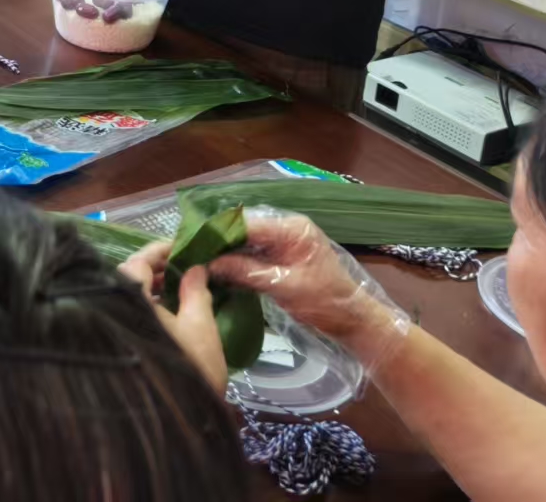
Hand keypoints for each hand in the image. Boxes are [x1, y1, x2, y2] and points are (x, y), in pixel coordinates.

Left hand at [120, 242, 228, 391]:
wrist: (176, 419)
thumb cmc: (189, 367)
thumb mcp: (200, 325)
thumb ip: (195, 291)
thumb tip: (195, 267)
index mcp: (126, 298)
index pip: (136, 262)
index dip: (158, 251)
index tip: (179, 246)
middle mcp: (109, 309)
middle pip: (127, 278)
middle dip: (154, 270)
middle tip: (181, 267)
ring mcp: (109, 326)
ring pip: (125, 297)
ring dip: (149, 289)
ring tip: (177, 287)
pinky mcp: (114, 344)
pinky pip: (125, 314)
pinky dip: (143, 308)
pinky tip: (165, 311)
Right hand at [210, 211, 411, 369]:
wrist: (355, 322)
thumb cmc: (326, 302)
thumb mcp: (284, 286)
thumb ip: (246, 271)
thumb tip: (209, 264)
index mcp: (291, 228)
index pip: (246, 223)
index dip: (218, 233)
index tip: (192, 244)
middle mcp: (286, 229)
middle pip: (243, 230)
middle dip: (218, 242)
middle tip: (190, 253)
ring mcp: (284, 243)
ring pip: (245, 242)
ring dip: (225, 253)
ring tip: (198, 262)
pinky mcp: (282, 258)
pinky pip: (253, 255)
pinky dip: (237, 263)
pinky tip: (218, 272)